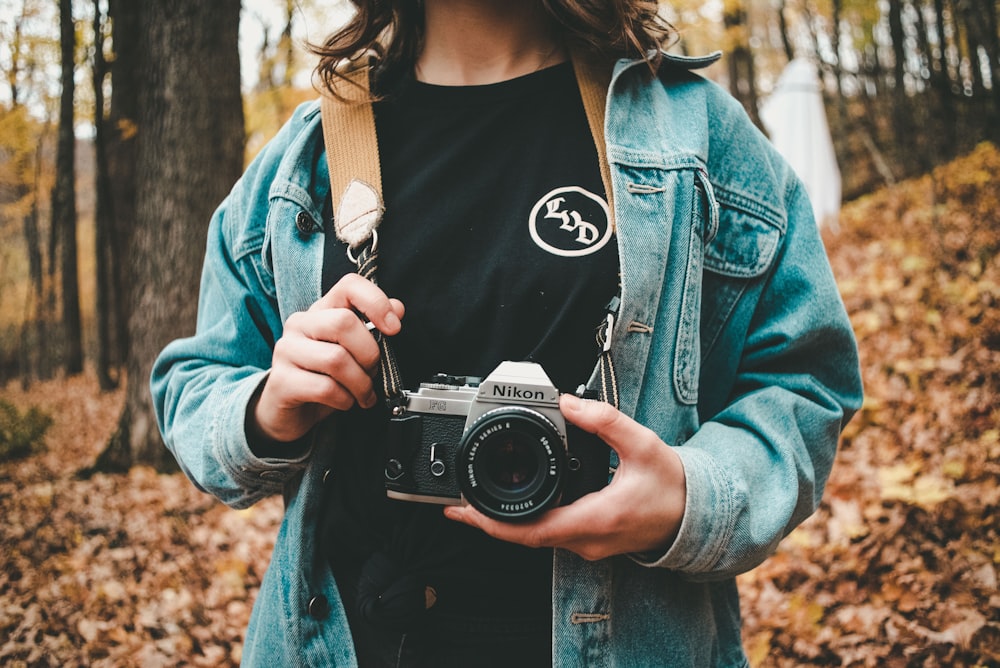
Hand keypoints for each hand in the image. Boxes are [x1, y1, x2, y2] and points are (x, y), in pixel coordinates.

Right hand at [249, 274, 403, 443]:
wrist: (288, 412)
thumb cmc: (324, 378)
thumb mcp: (352, 351)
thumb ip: (373, 328)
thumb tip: (397, 308)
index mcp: (321, 311)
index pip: (349, 286)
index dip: (376, 302)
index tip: (393, 328)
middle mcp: (300, 324)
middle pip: (344, 323)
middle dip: (370, 354)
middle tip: (372, 372)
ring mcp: (286, 351)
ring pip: (336, 359)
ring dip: (360, 383)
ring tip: (363, 393)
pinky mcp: (282, 381)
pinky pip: (325, 388)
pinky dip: (345, 400)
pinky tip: (345, 402)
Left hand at [444, 393, 686, 560]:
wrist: (698, 515)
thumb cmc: (673, 486)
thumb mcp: (643, 445)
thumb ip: (606, 421)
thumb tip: (569, 402)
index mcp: (595, 519)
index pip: (533, 531)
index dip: (494, 523)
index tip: (465, 512)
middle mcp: (586, 540)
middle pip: (526, 538)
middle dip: (489, 522)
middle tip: (458, 507)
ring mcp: (588, 544)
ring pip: (536, 539)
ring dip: (506, 524)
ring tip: (477, 505)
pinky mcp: (590, 540)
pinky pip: (550, 535)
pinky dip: (527, 523)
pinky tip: (514, 506)